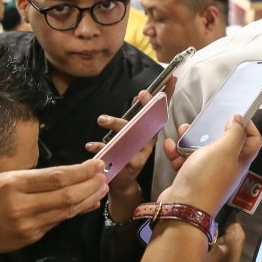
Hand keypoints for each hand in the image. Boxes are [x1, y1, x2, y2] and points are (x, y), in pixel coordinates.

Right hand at [0, 160, 107, 260]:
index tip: (97, 164)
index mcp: (14, 184)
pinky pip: (58, 222)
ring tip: (102, 188)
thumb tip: (71, 174)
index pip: (56, 177)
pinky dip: (76, 212)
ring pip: (67, 211)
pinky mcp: (31, 238)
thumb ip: (37, 178)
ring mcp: (27, 225)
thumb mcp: (5, 178)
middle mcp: (22, 205)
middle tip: (103, 176)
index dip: (81, 171)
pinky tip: (88, 204)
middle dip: (90, 185)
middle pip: (66, 195)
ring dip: (88, 199)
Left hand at [85, 90, 158, 220]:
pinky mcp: (132, 164)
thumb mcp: (130, 132)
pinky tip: (90, 145)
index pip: (161, 111)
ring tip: (101, 119)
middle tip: (140, 93)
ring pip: (131, 135)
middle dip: (146, 106)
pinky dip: (101, 148)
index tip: (170, 80)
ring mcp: (142, 153)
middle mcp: (149, 141)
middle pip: (149, 120)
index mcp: (149, 131)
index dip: (168, 95)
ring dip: (116, 124)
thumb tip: (137, 95)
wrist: (121, 181)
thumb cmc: (126, 153)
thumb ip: (135, 116)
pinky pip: (115, 153)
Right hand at [159, 115, 261, 215]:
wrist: (183, 207)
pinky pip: (184, 160)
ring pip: (202, 150)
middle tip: (205, 120)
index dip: (249, 126)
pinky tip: (169, 145)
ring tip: (182, 129)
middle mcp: (226, 167)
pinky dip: (177, 152)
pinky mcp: (190, 177)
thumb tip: (239, 119)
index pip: (253, 140)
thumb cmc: (207, 177)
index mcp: (240, 160)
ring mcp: (207, 173)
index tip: (236, 115)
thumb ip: (234, 133)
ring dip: (191, 138)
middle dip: (214, 129)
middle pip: (224, 143)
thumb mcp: (225, 151)